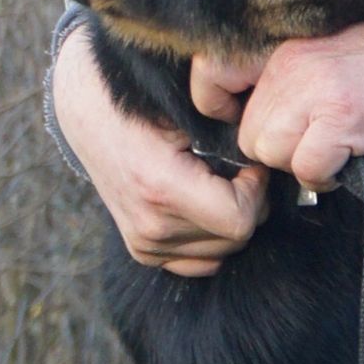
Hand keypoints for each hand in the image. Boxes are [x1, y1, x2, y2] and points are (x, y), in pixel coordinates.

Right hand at [52, 23, 268, 274]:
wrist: (91, 114)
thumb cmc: (142, 102)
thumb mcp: (188, 108)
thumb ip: (229, 134)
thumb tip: (272, 154)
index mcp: (161, 188)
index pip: (240, 221)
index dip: (255, 191)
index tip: (249, 166)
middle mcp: (151, 226)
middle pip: (235, 239)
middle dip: (246, 204)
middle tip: (234, 172)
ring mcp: (145, 244)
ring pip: (222, 251)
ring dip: (229, 219)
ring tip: (212, 183)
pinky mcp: (144, 251)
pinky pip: (200, 262)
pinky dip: (210, 238)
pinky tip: (201, 205)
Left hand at [213, 0, 363, 196]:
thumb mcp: (343, 56)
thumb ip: (301, 81)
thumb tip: (269, 125)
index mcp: (289, 45)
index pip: (213, 78)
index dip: (224, 114)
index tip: (261, 132)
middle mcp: (294, 62)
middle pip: (248, 135)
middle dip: (281, 152)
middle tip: (321, 148)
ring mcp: (318, 87)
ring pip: (271, 152)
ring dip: (304, 164)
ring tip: (340, 152)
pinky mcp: (346, 115)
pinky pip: (308, 168)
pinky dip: (330, 177)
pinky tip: (354, 161)